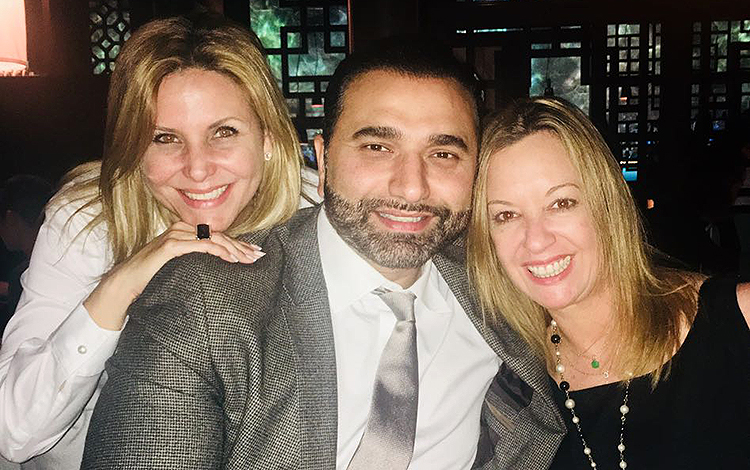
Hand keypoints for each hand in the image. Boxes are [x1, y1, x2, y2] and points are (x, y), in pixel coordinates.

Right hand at [83, 222, 263, 329]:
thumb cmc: (152, 277)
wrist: (126, 283)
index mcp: (184, 232)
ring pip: (213, 238)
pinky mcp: (170, 246)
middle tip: (258, 256)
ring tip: (247, 259)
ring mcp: (175, 235)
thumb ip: (195, 261)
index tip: (254, 252)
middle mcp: (180, 229)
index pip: (217, 235)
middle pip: (219, 235)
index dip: (238, 243)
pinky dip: (218, 251)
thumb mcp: (179, 266)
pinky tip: (230, 258)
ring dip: (234, 249)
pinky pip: (200, 245)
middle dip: (241, 246)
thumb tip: (220, 266)